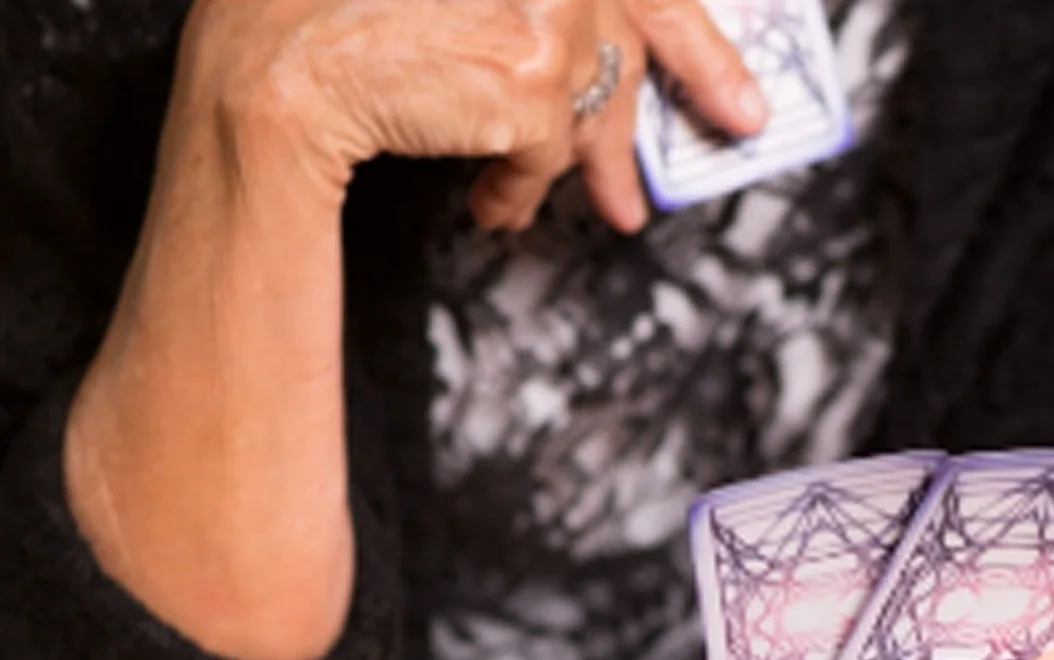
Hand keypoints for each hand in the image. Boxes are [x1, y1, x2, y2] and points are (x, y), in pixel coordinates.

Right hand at [180, 0, 765, 228]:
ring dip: (564, 156)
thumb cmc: (331, 14)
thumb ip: (524, 0)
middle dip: (678, 89)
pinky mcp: (532, 72)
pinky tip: (488, 202)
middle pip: (631, 26)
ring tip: (517, 189)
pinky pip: (553, 149)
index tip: (736, 83)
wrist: (274, 63)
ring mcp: (545, 1)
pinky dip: (523, 188)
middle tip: (721, 130)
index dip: (692, 33)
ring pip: (588, 95)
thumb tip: (594, 52)